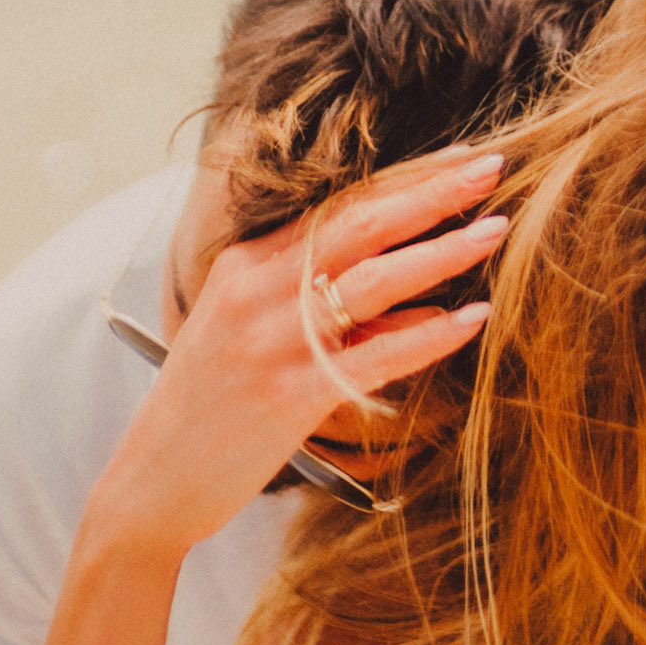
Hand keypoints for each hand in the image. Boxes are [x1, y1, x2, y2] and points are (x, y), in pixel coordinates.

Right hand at [85, 151, 505, 557]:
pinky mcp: (287, 393)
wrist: (149, 486)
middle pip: (361, 221)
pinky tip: (470, 318)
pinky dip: (428, 333)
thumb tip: (424, 300)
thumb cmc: (211, 411)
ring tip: (496, 230)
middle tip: (492, 167)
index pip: (339, 204)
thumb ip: (328, 310)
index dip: (406, 178)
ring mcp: (270, 339)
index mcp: (246, 264)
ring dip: (441, 251)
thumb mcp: (255, 336)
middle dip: (433, 191)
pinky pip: (373, 354)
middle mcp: (256, 289)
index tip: (460, 158)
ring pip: (373, 277)